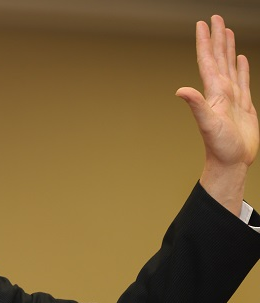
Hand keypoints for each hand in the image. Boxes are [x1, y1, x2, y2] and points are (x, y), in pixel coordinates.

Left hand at [176, 15, 258, 214]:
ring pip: (229, 65)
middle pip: (218, 57)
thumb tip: (181, 90)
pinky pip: (243, 80)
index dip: (205, 42)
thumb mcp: (208, 124)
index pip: (208, 60)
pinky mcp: (243, 105)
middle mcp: (221, 91)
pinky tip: (239, 58)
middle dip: (216, 37)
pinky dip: (241, 67)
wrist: (231, 162)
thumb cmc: (219, 146)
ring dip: (227, 48)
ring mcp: (232, 97)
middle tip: (215, 18)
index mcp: (214, 91)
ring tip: (226, 31)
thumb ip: (196, 105)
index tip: (203, 23)